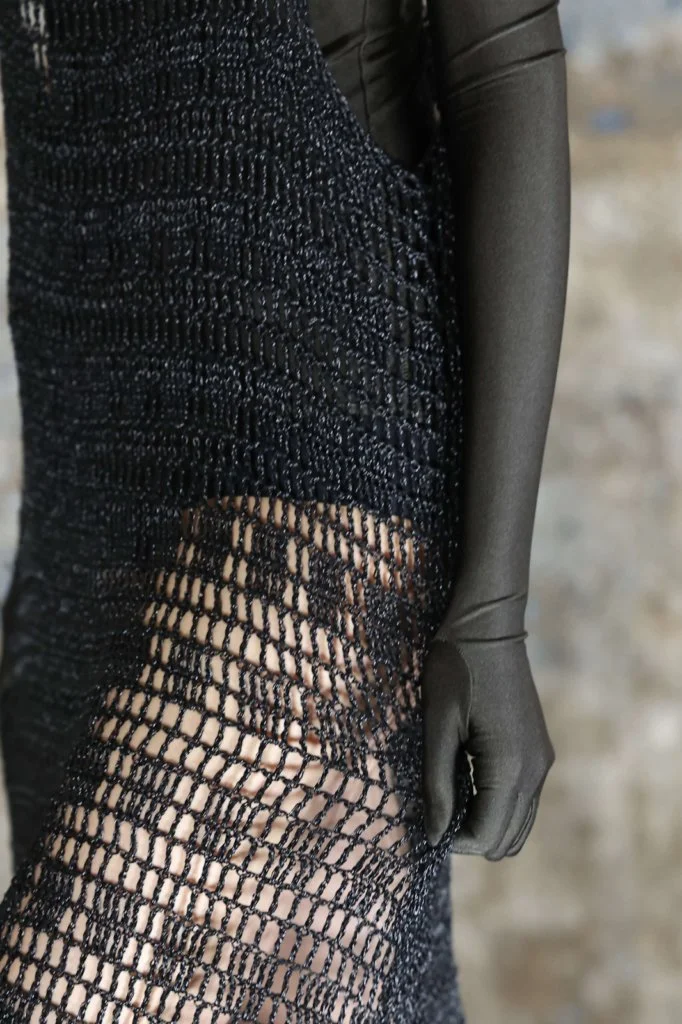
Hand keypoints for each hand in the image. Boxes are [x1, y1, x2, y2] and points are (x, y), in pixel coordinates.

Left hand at [420, 630, 554, 858]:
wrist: (488, 626)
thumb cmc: (455, 669)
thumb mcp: (438, 725)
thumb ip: (437, 783)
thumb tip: (434, 836)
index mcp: (510, 766)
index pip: (486, 836)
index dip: (452, 839)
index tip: (424, 819)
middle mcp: (535, 770)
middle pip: (506, 840)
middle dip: (468, 836)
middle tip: (435, 808)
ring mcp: (542, 761)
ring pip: (518, 824)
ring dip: (484, 822)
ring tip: (449, 796)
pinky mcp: (539, 750)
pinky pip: (523, 800)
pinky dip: (496, 805)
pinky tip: (466, 780)